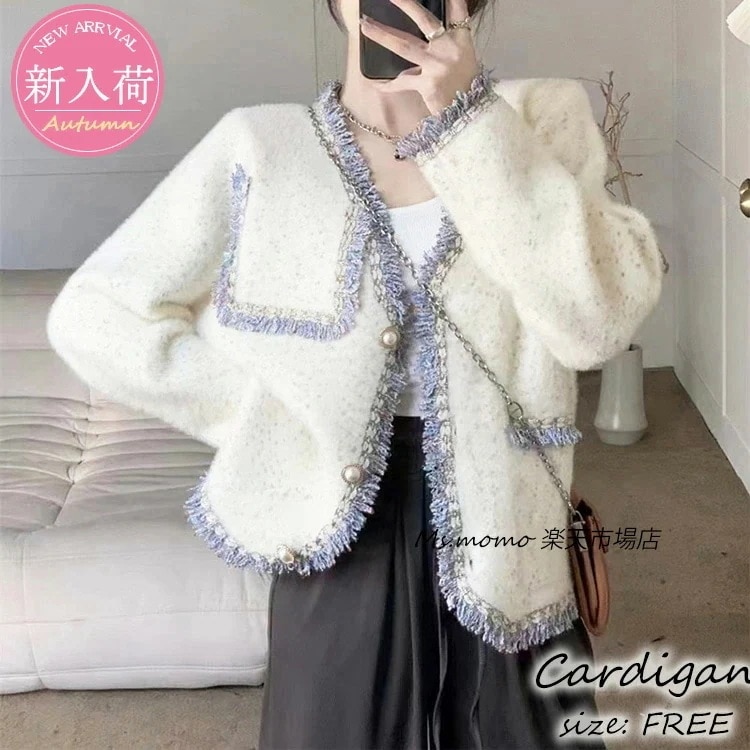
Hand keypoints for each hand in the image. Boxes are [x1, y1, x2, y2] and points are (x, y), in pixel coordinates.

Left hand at [359, 0, 481, 114]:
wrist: (470, 113)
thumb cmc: (464, 85)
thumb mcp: (463, 58)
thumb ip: (447, 42)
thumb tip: (426, 31)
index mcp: (461, 39)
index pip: (457, 11)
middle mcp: (449, 48)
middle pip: (424, 20)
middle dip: (406, 5)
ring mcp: (437, 65)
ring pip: (404, 46)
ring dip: (383, 35)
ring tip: (365, 26)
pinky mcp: (427, 84)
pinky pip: (401, 83)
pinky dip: (387, 85)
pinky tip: (374, 83)